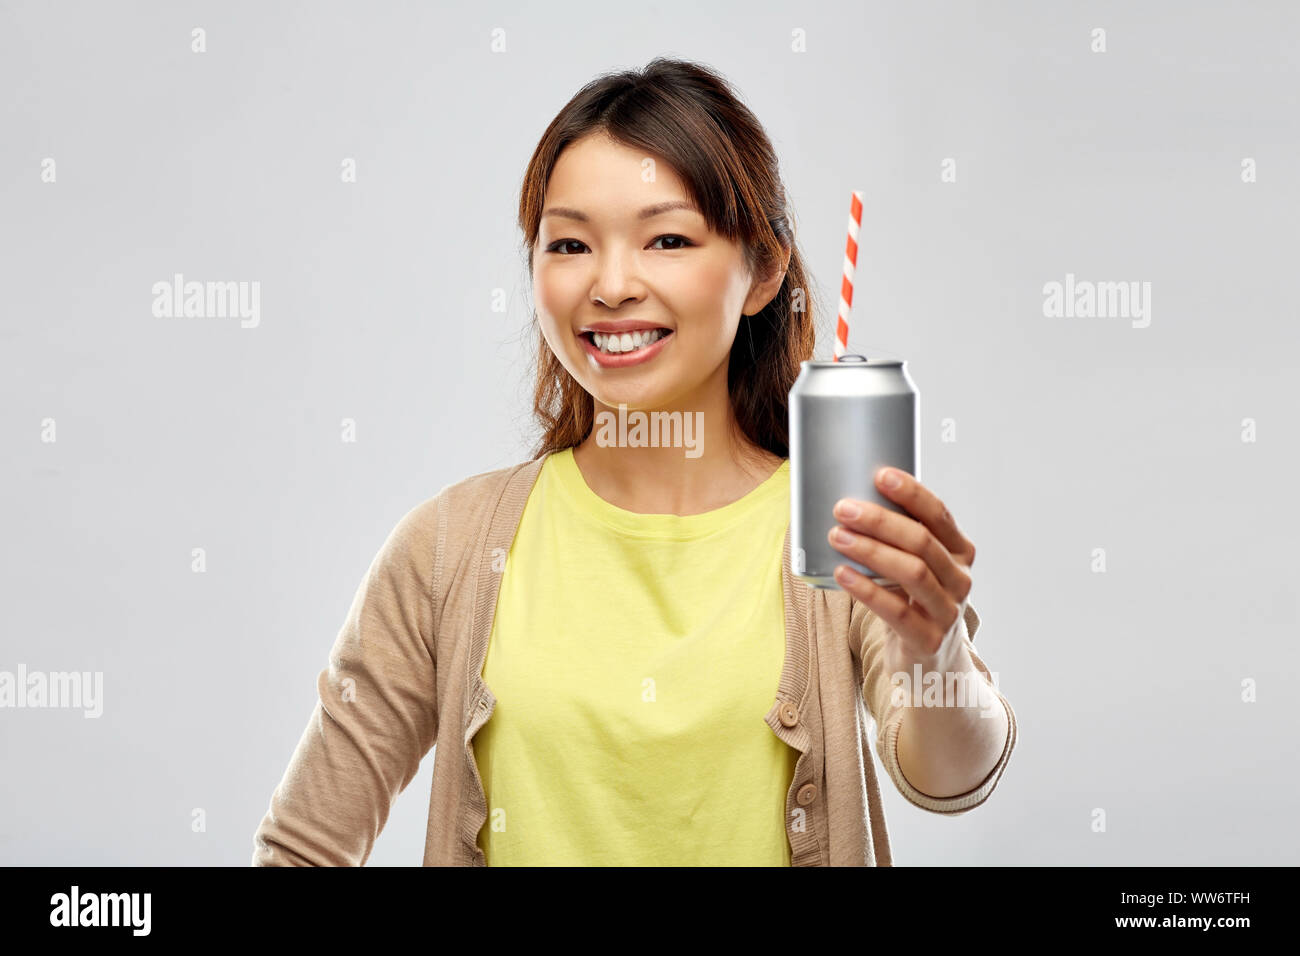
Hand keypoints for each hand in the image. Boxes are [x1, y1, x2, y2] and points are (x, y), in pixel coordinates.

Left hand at [827, 467, 976, 665]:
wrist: (933, 664)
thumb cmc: (914, 602)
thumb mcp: (917, 567)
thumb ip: (899, 540)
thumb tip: (851, 498)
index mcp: (960, 553)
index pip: (940, 515)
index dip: (912, 493)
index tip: (881, 475)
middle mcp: (960, 579)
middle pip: (922, 542)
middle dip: (881, 521)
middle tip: (844, 508)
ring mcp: (948, 612)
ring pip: (912, 573)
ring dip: (871, 550)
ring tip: (837, 536)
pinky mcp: (928, 640)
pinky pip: (897, 612)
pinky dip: (867, 590)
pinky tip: (842, 574)